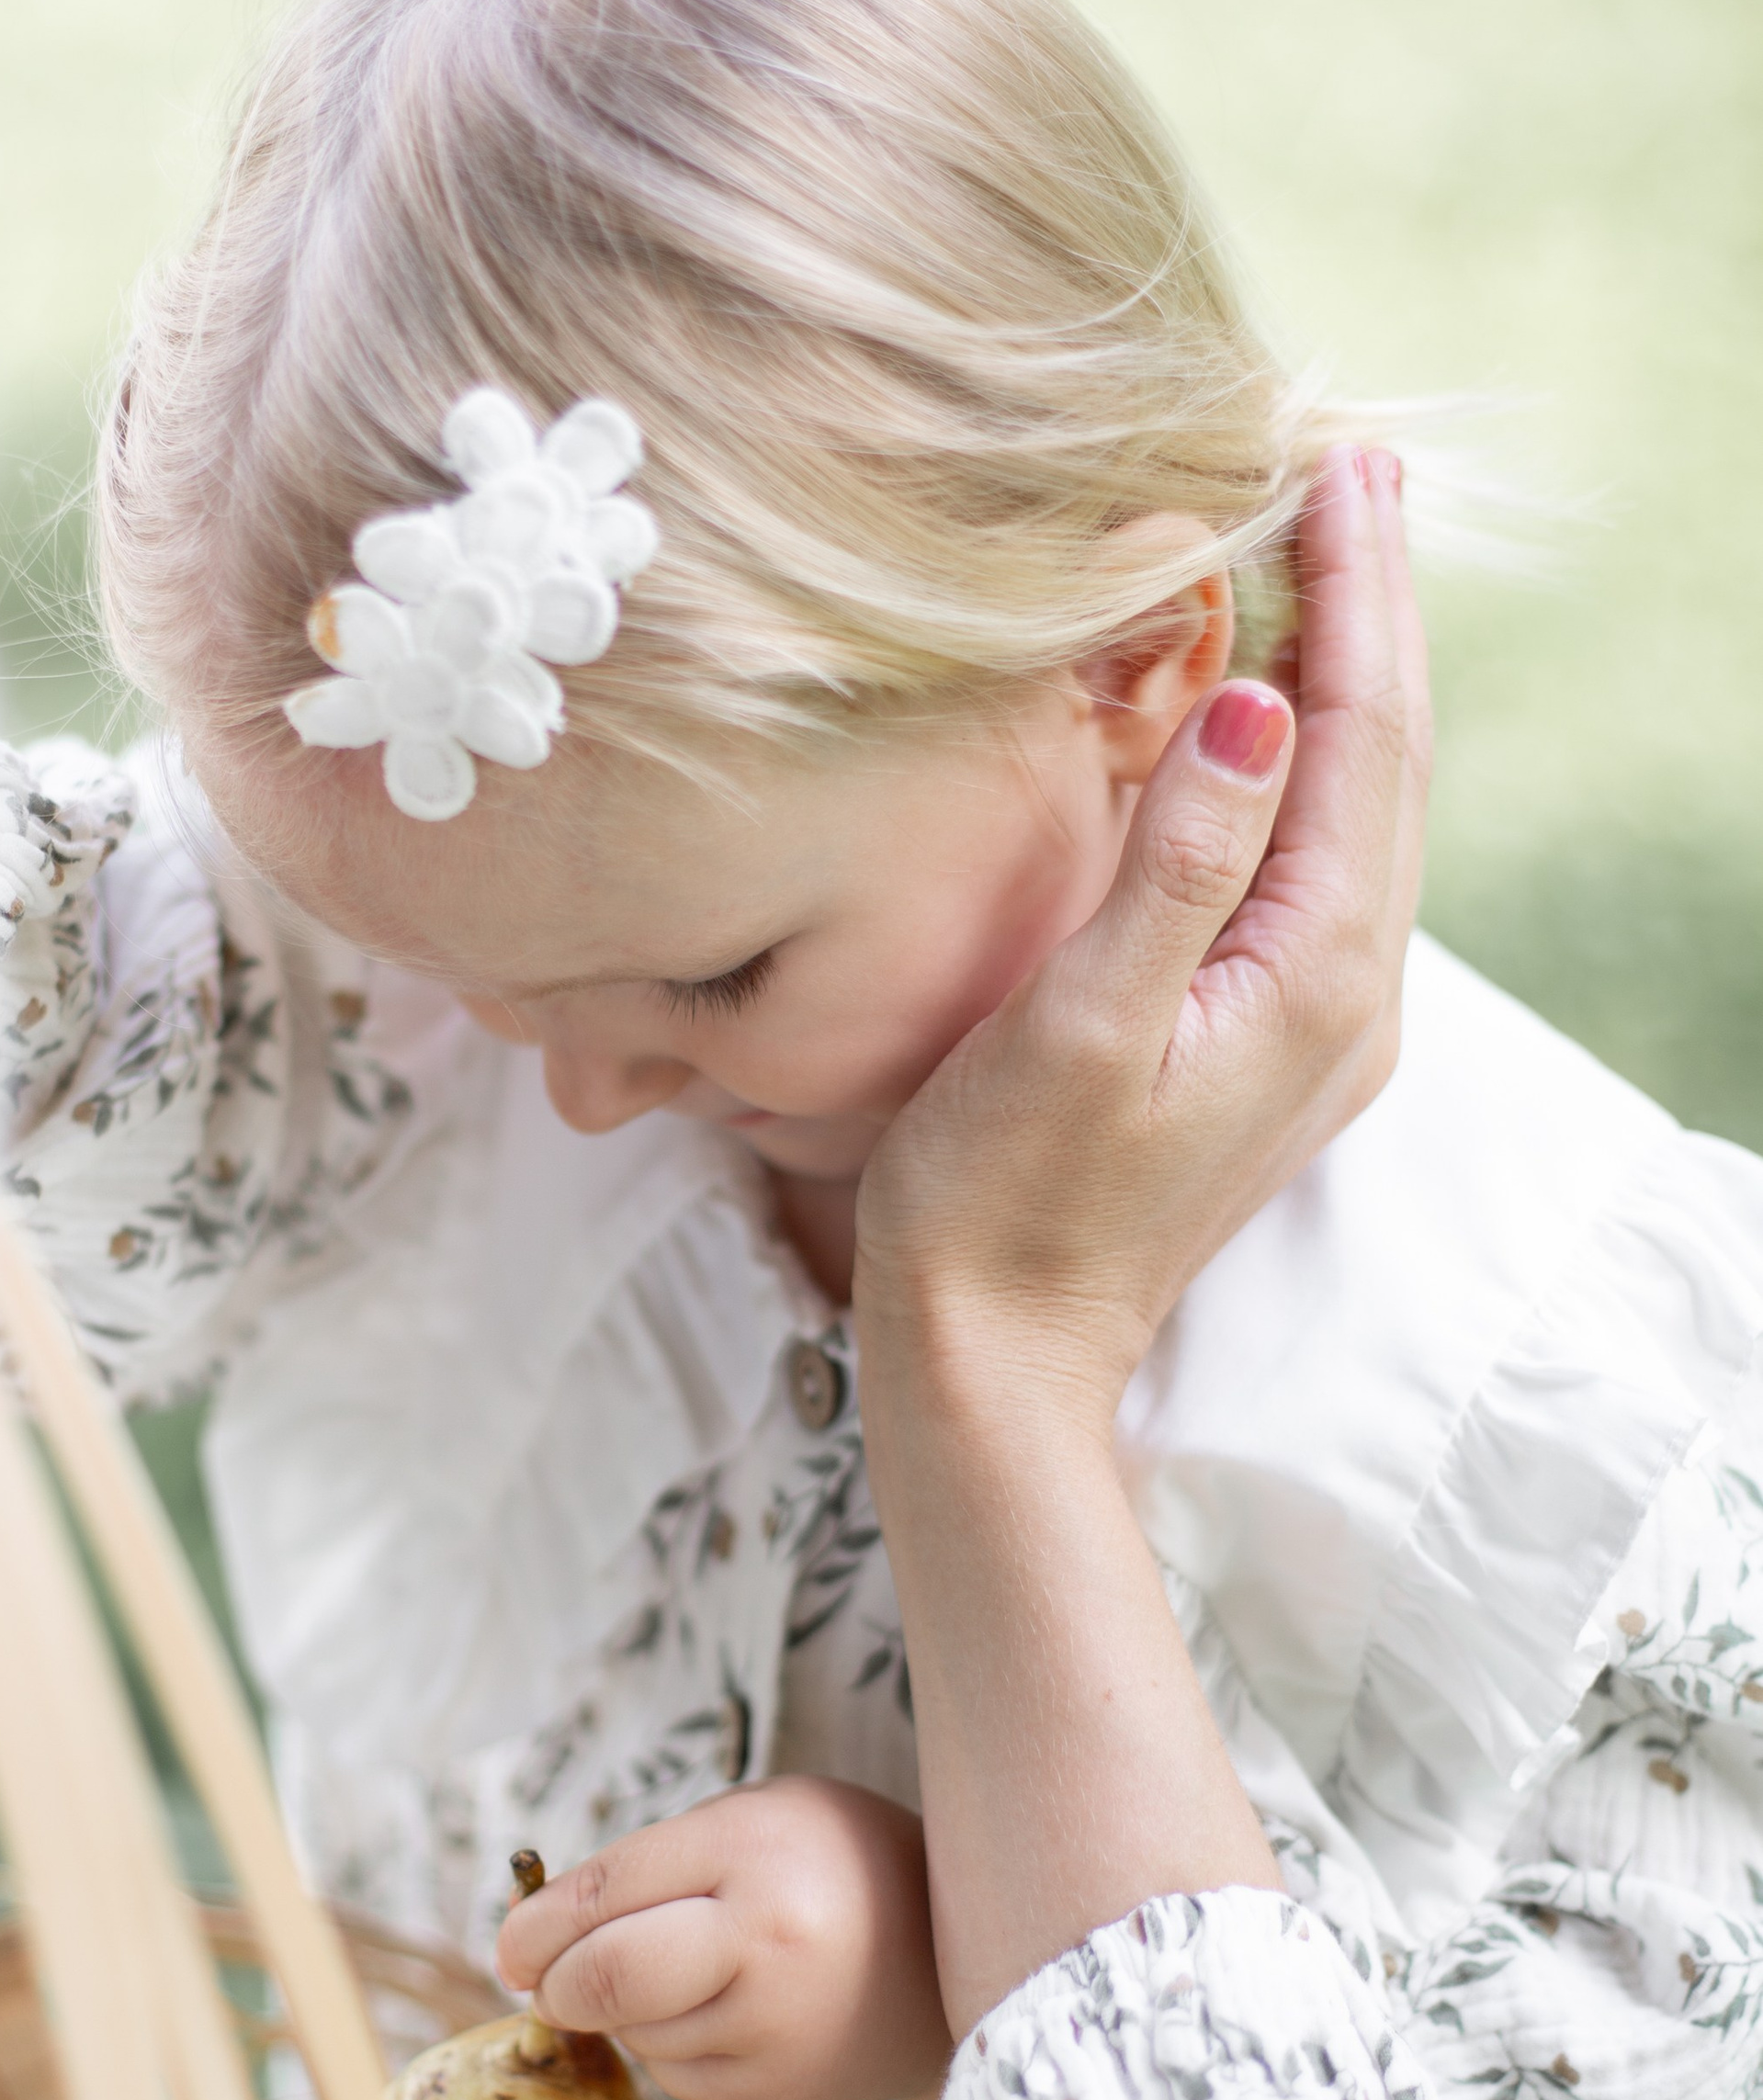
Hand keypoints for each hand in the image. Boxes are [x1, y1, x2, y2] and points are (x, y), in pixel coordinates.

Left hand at [493, 1776, 952, 2099]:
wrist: (953, 1964)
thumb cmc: (836, 1865)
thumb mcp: (758, 1815)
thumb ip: (656, 1859)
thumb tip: (540, 1925)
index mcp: (753, 1853)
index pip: (607, 1891)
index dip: (536, 1920)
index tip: (509, 1939)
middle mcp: (761, 1944)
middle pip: (606, 1978)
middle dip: (552, 1979)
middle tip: (539, 1972)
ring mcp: (769, 2029)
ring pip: (633, 2032)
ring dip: (620, 2009)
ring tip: (678, 1968)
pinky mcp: (772, 2095)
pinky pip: (675, 2074)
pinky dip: (669, 2044)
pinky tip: (718, 2009)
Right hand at [853, 446, 1425, 1429]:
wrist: (999, 1345)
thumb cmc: (1004, 1196)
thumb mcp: (1080, 1026)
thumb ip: (1182, 866)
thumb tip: (1259, 706)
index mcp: (1315, 976)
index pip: (1361, 740)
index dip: (1357, 596)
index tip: (1344, 466)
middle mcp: (1348, 995)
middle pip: (1388, 762)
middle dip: (1377, 612)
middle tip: (1358, 472)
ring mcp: (1316, 1024)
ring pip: (1362, 810)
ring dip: (1355, 679)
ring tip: (1339, 560)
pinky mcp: (1268, 1042)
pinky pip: (1319, 866)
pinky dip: (1313, 765)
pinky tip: (1283, 721)